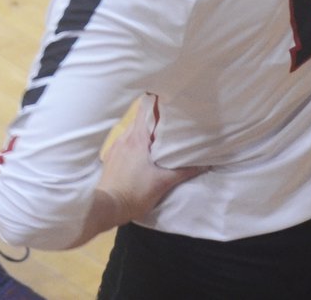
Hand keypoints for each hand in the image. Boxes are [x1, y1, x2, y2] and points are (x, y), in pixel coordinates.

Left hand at [96, 99, 207, 224]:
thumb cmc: (134, 194)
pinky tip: (142, 154)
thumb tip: (204, 163)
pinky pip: (125, 143)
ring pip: (132, 132)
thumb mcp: (163, 183)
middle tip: (170, 123)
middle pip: (140, 119)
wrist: (106, 209)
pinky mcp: (109, 158)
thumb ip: (184, 171)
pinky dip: (134, 144)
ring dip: (144, 133)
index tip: (170, 101)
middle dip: (154, 120)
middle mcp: (124, 138)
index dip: (157, 102)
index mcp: (137, 138)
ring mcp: (115, 148)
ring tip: (158, 139)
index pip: (145, 108)